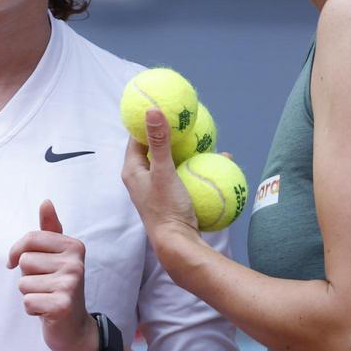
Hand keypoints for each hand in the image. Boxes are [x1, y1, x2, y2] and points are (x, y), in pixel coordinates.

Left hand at [7, 200, 98, 350]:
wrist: (74, 326)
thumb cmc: (58, 286)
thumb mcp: (55, 255)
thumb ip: (50, 229)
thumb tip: (46, 202)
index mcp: (73, 246)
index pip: (30, 239)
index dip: (17, 253)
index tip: (18, 262)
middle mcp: (75, 263)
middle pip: (25, 261)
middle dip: (27, 276)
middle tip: (44, 285)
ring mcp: (71, 284)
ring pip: (23, 283)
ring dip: (30, 293)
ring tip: (46, 297)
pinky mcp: (63, 305)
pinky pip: (28, 302)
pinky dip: (32, 309)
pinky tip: (47, 310)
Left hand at [121, 109, 200, 248]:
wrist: (177, 244)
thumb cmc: (166, 208)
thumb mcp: (164, 171)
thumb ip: (159, 141)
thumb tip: (153, 110)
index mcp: (133, 170)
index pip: (136, 138)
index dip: (145, 121)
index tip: (161, 106)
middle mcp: (142, 179)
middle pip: (155, 148)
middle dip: (171, 133)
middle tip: (186, 119)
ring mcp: (158, 189)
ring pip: (172, 161)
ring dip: (186, 150)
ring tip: (203, 136)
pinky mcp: (173, 197)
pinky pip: (185, 175)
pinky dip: (197, 166)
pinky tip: (217, 159)